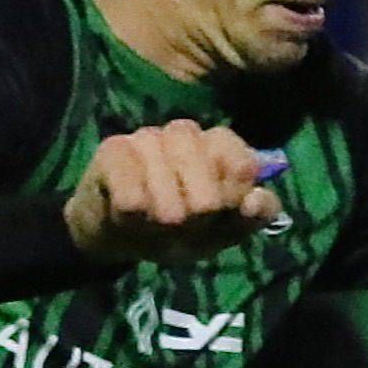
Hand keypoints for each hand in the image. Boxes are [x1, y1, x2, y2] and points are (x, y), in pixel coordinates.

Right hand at [64, 124, 282, 262]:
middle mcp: (185, 133)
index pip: (243, 167)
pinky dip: (133, 221)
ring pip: (170, 202)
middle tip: (181, 227)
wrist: (115, 233)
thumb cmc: (176, 228)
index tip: (218, 216)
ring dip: (161, 227)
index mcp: (218, 145)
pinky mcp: (113, 150)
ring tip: (153, 223)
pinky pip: (132, 200)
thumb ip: (251, 217)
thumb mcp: (221, 231)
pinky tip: (128, 216)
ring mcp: (148, 137)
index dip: (232, 204)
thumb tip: (254, 200)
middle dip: (194, 226)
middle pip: (208, 196)